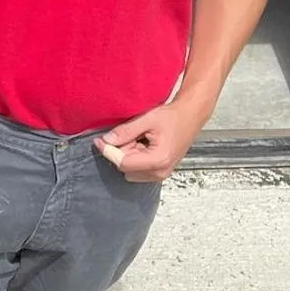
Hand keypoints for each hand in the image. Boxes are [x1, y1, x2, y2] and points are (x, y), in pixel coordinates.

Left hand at [93, 100, 207, 182]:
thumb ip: (125, 131)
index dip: (108, 151)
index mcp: (158, 160)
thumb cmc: (174, 117)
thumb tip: (107, 140)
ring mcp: (161, 174)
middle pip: (125, 168)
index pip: (123, 163)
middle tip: (130, 134)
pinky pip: (138, 169)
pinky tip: (143, 144)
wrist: (191, 116)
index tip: (99, 140)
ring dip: (128, 155)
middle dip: (121, 152)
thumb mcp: (147, 119)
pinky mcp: (160, 171)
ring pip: (130, 170)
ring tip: (140, 138)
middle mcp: (160, 171)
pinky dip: (135, 157)